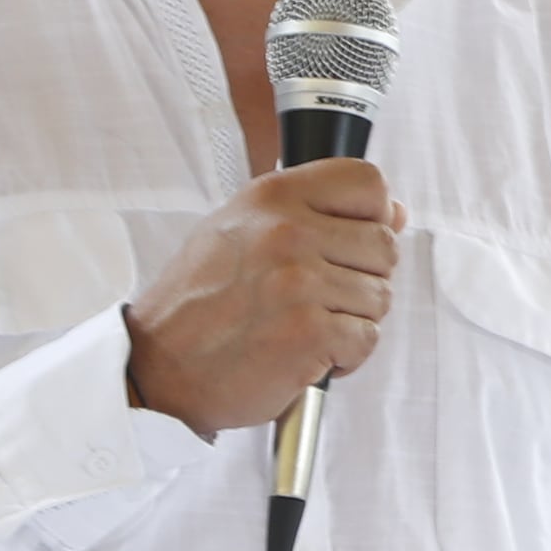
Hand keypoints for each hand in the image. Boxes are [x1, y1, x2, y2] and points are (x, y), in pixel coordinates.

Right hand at [124, 159, 397, 432]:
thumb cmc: (200, 302)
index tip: (352, 242)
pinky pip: (366, 339)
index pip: (367, 184)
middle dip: (363, 278)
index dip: (374, 215)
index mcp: (271, 198)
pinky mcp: (310, 333)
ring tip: (303, 326)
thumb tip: (393, 212)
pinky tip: (306, 354)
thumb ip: (312, 213)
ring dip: (351, 320)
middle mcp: (287, 233)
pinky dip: (345, 356)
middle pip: (384, 246)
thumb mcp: (240, 230)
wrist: (157, 367)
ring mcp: (300, 283)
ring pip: (380, 296)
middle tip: (318, 298)